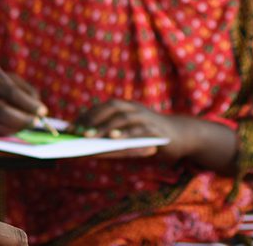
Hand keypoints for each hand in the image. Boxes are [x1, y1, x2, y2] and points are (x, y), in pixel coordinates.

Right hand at [0, 73, 45, 135]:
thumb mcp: (7, 80)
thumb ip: (26, 91)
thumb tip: (40, 110)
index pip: (10, 93)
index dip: (28, 104)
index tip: (43, 111)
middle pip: (2, 112)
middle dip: (23, 120)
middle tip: (37, 122)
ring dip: (17, 128)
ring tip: (28, 124)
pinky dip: (8, 131)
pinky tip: (15, 126)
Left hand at [73, 100, 189, 161]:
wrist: (182, 136)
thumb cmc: (150, 137)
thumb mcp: (130, 134)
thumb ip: (113, 136)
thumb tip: (87, 145)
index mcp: (127, 107)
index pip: (102, 107)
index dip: (86, 116)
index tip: (70, 128)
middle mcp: (135, 109)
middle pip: (111, 108)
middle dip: (92, 119)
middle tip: (77, 132)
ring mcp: (146, 117)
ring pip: (123, 117)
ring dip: (105, 126)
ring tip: (89, 136)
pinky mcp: (156, 129)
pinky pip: (138, 129)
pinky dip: (125, 133)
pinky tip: (113, 139)